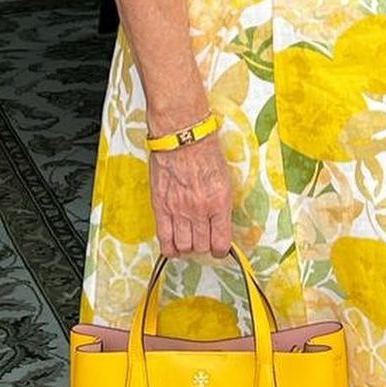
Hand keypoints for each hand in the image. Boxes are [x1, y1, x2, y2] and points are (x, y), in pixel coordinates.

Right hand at [148, 134, 233, 257]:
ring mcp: (178, 210)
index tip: (219, 247)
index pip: (221, 242)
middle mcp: (199, 210)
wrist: (182, 137)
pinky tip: (173, 247)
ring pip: (184, 245)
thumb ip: (221, 204)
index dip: (220, 249)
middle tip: (203, 239)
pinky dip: (169, 248)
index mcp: (219, 203)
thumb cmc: (204, 151)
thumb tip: (220, 222)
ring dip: (187, 246)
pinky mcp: (161, 207)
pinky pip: (164, 238)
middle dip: (203, 246)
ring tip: (188, 239)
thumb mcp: (224, 178)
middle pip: (202, 246)